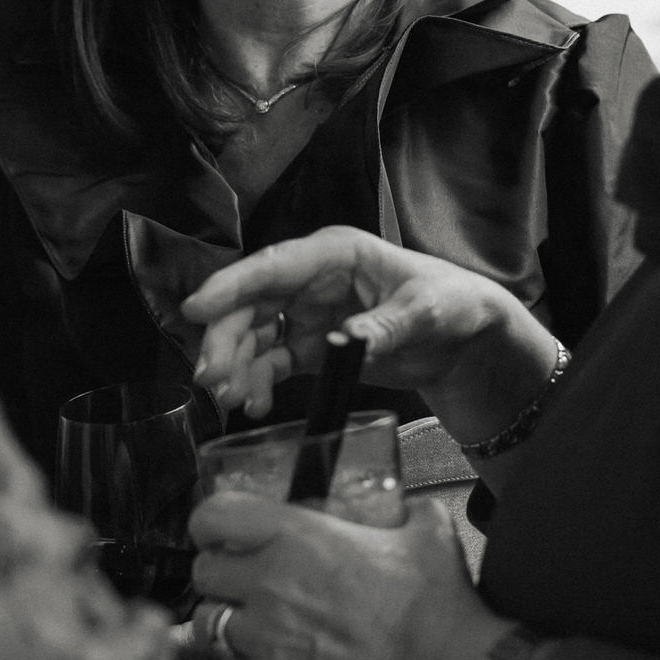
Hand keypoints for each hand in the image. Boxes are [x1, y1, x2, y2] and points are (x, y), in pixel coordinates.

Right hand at [182, 225, 519, 419]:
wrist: (463, 337)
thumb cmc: (448, 302)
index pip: (272, 266)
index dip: (231, 286)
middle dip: (226, 339)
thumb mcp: (424, 310)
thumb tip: (348, 340)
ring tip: (232, 398)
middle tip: (212, 377)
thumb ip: (385, 325)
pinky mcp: (310, 347)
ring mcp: (305, 314)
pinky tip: (255, 404)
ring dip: (235, 365)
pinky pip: (270, 364)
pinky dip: (257, 383)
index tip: (197, 308)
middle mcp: (310, 281)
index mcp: (334, 255)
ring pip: (252, 336)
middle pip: (250, 304)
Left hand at [188, 492, 512, 659]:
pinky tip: (263, 659)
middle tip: (242, 576)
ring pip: (207, 623)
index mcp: (299, 537)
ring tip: (252, 619)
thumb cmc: (436, 610)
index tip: (222, 529)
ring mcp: (267, 638)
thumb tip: (414, 509)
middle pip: (203, 571)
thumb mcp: (428, 536)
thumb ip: (412, 513)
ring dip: (225, 619)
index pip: (216, 514)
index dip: (212, 521)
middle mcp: (271, 583)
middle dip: (220, 572)